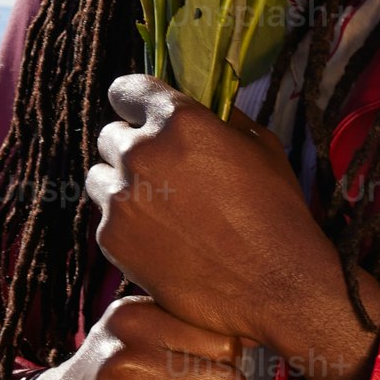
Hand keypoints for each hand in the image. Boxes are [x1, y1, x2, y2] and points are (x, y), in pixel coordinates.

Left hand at [87, 74, 379, 379]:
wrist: (276, 289)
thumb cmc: (279, 216)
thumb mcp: (264, 149)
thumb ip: (223, 121)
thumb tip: (204, 110)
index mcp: (180, 121)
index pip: (127, 90)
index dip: (135, 103)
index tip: (139, 115)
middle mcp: (142, 153)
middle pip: (111, 136)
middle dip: (134, 149)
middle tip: (164, 175)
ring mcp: (122, 198)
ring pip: (101, 178)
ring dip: (123, 186)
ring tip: (160, 211)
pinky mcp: (112, 239)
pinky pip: (106, 219)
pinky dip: (127, 227)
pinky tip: (161, 241)